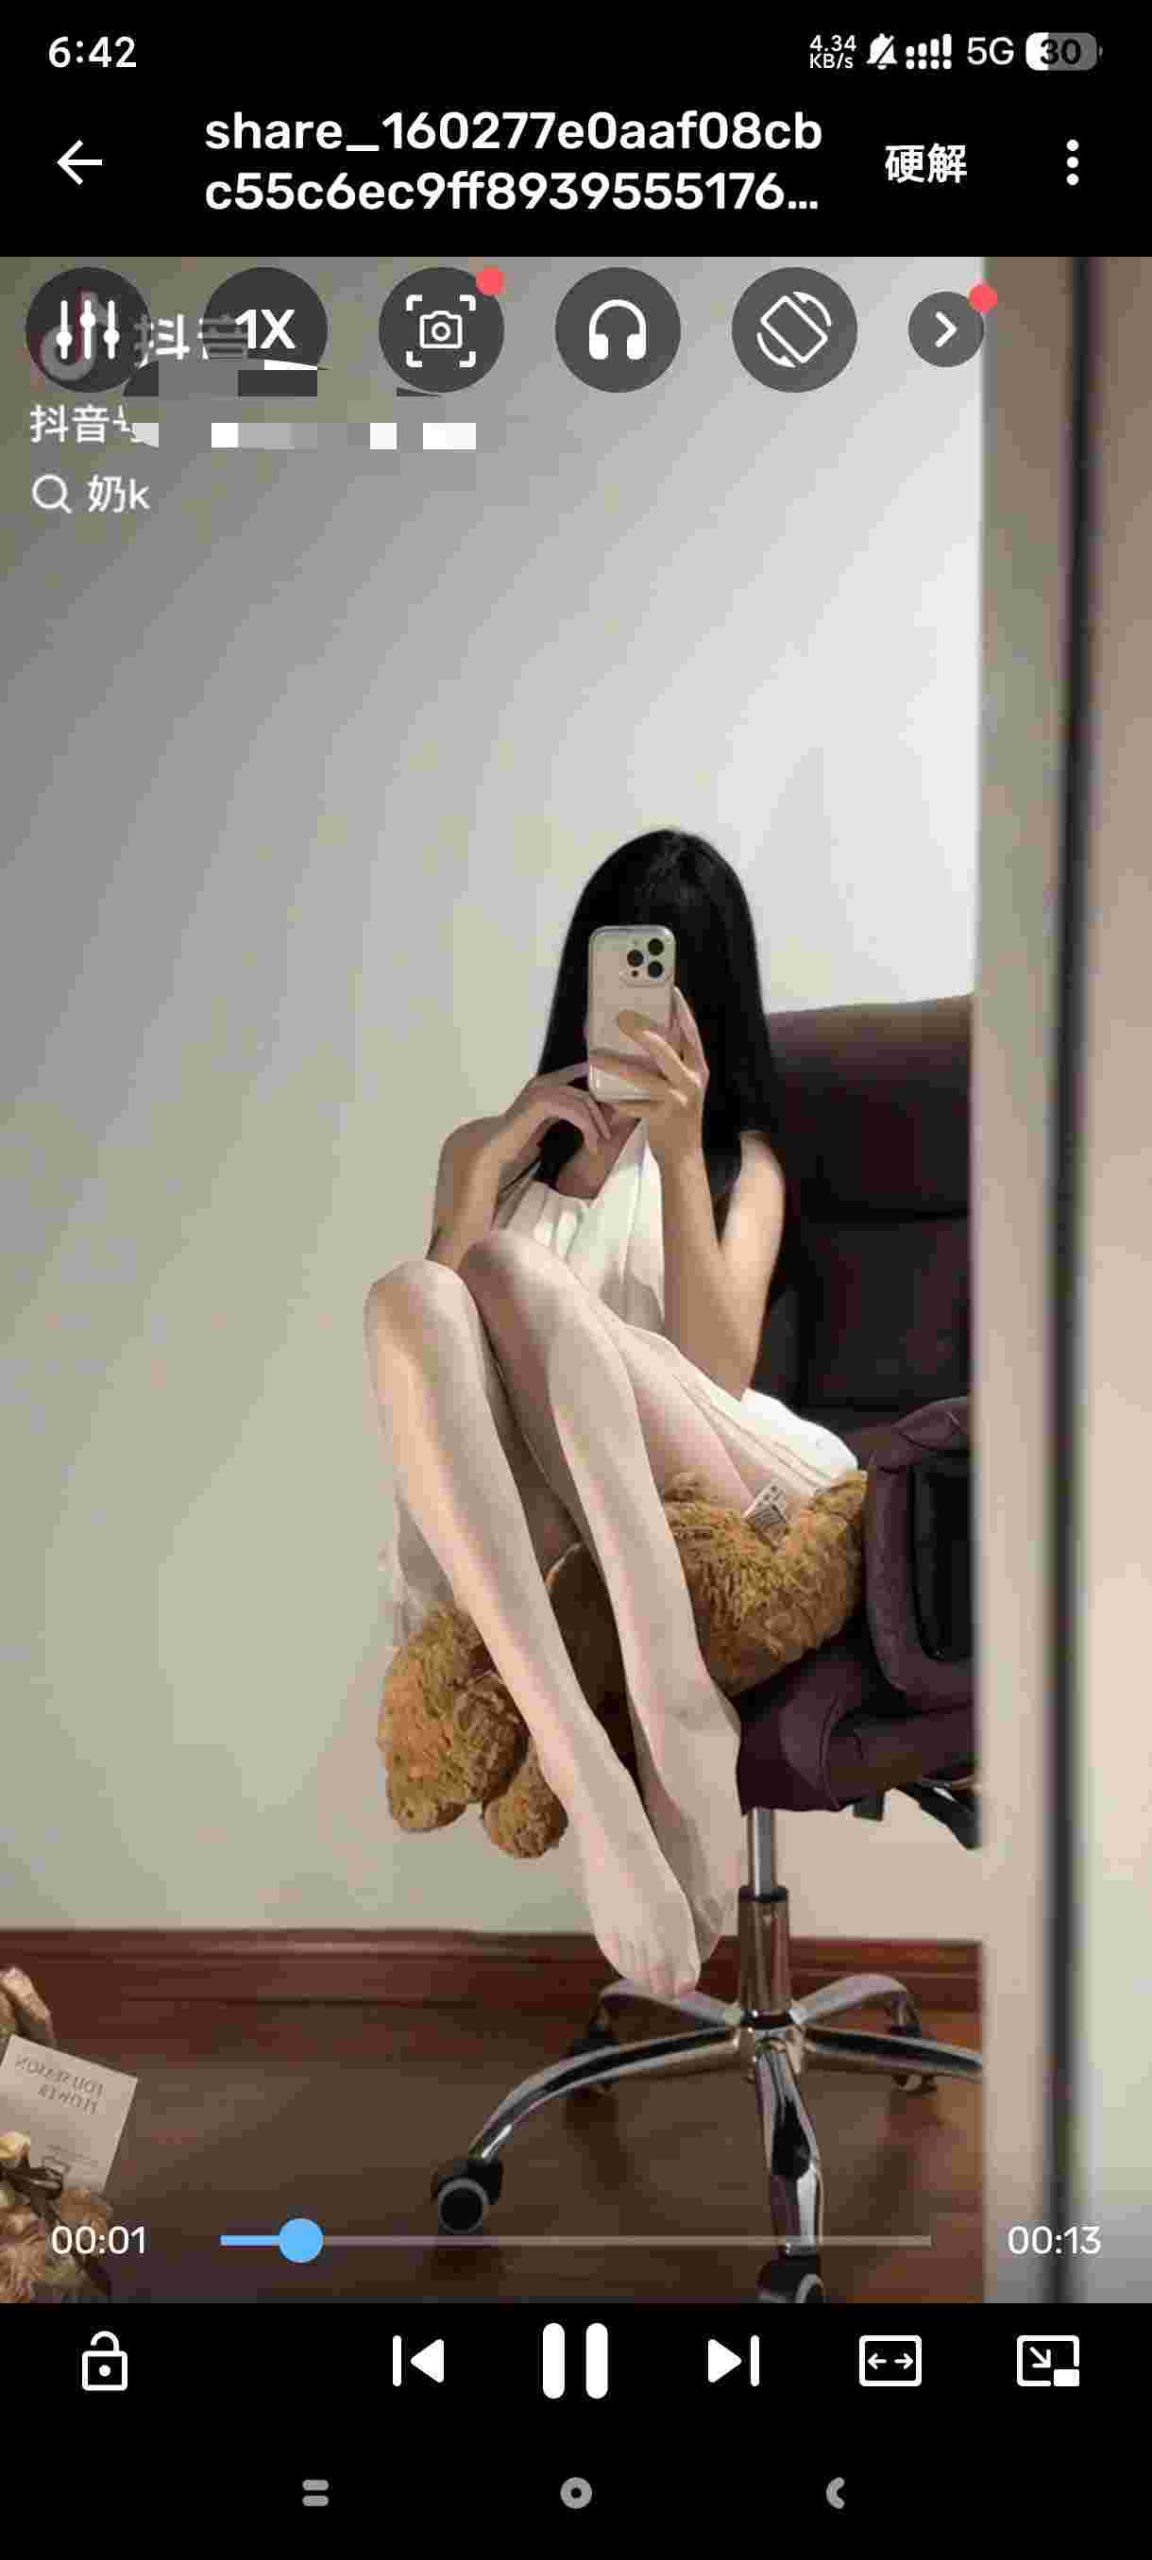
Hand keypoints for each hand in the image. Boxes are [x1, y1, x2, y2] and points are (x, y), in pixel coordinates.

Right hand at [485, 1061, 612, 1178]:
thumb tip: (589, 1116)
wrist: (495, 1148)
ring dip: (594, 1126)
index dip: (598, 1094)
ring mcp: (541, 1091)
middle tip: (606, 1136)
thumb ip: (563, 1112)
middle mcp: (544, 1083)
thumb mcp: (547, 1121)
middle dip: (600, 1116)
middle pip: (585, 1093)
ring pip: (582, 1103)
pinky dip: (587, 1129)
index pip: (580, 1078)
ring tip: (596, 1145)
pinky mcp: (541, 1103)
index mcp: (545, 1084)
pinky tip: (590, 1145)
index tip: (610, 1112)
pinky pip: (575, 1112)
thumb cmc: (518, 1139)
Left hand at [588, 985, 708, 1170]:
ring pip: (645, 1077)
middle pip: (666, 1050)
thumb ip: (671, 1062)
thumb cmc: (677, 1114)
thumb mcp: (681, 1084)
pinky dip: (616, 1098)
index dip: (681, 1011)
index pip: (691, 1033)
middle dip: (642, 1031)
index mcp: (698, 1068)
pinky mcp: (663, 1117)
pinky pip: (634, 1104)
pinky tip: (600, 1091)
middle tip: (620, 1017)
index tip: (671, 990)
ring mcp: (678, 1099)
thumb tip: (645, 1034)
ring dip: (617, 1065)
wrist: (684, 1155)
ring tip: (596, 1055)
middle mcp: (692, 1080)